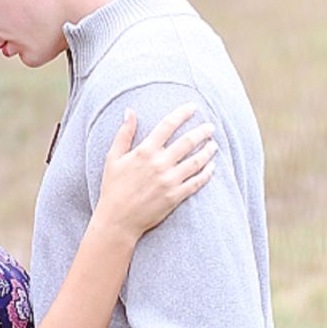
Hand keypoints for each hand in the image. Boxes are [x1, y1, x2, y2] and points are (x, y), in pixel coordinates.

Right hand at [95, 103, 216, 239]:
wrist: (118, 220)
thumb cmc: (113, 188)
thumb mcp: (113, 158)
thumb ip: (124, 134)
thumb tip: (130, 111)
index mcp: (145, 151)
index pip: (168, 125)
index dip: (182, 114)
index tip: (193, 107)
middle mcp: (159, 164)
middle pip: (187, 141)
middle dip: (202, 131)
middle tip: (210, 127)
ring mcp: (169, 181)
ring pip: (196, 161)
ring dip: (208, 150)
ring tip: (213, 144)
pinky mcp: (175, 196)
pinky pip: (196, 182)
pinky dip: (207, 173)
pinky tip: (211, 167)